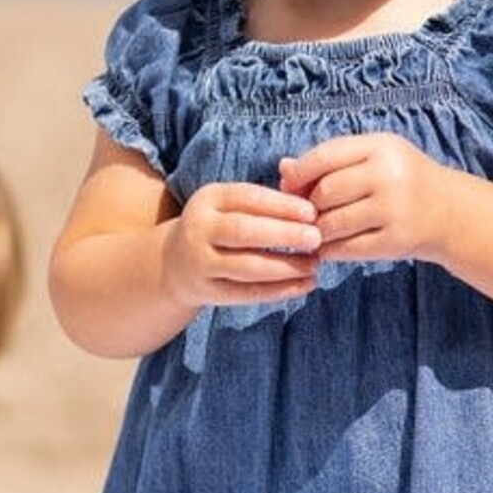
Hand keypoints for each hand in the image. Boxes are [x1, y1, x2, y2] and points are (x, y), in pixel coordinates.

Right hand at [163, 181, 321, 308]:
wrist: (176, 263)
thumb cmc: (220, 227)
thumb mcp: (230, 205)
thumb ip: (265, 201)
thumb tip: (311, 205)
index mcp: (208, 199)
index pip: (247, 198)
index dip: (282, 205)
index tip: (311, 213)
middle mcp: (199, 229)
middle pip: (244, 231)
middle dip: (284, 234)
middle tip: (316, 238)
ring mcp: (200, 262)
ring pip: (246, 267)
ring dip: (285, 267)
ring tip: (314, 265)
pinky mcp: (207, 291)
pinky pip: (247, 293)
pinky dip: (279, 291)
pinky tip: (305, 286)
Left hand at [279, 134, 452, 264]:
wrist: (448, 211)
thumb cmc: (400, 180)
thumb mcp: (373, 158)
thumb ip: (331, 160)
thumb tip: (283, 168)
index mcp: (380, 147)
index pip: (325, 157)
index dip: (299, 174)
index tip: (288, 187)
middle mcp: (388, 176)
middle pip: (324, 192)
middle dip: (307, 206)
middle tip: (305, 214)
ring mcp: (393, 210)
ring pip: (331, 224)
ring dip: (316, 231)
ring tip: (317, 231)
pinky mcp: (395, 241)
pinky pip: (346, 249)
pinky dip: (330, 250)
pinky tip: (330, 247)